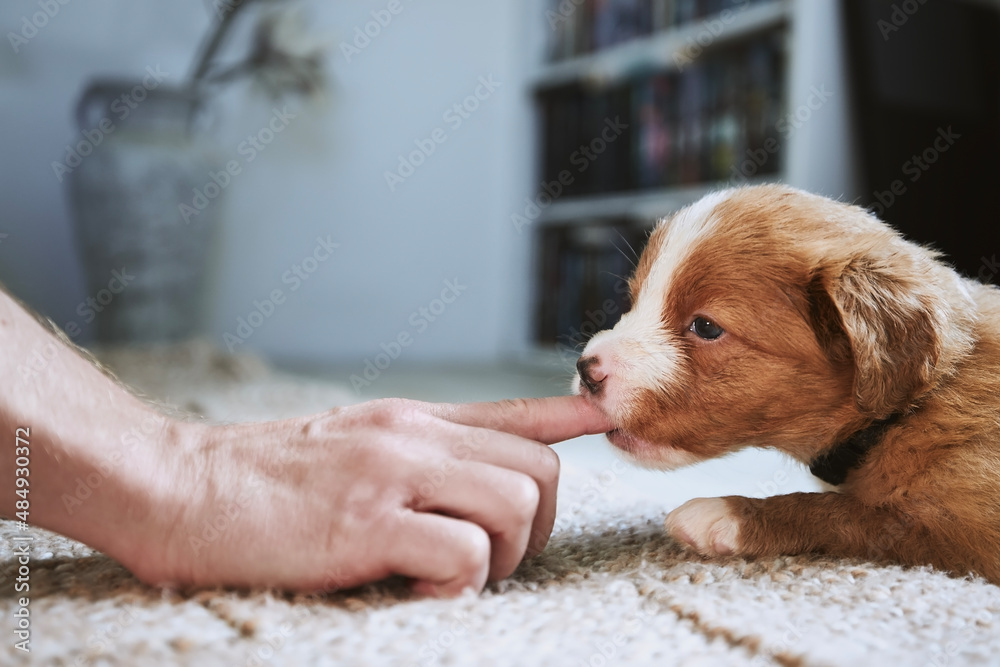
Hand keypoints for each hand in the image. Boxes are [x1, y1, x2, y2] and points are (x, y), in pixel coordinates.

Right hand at [126, 396, 610, 595]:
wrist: (175, 486)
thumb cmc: (260, 480)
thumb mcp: (349, 446)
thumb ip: (413, 456)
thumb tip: (462, 478)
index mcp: (413, 421)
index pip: (517, 411)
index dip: (573, 419)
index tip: (608, 422)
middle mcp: (415, 437)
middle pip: (538, 469)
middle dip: (536, 530)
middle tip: (488, 562)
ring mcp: (393, 474)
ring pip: (514, 504)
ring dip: (499, 559)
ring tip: (445, 580)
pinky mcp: (366, 522)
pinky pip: (462, 554)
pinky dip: (456, 589)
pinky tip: (414, 594)